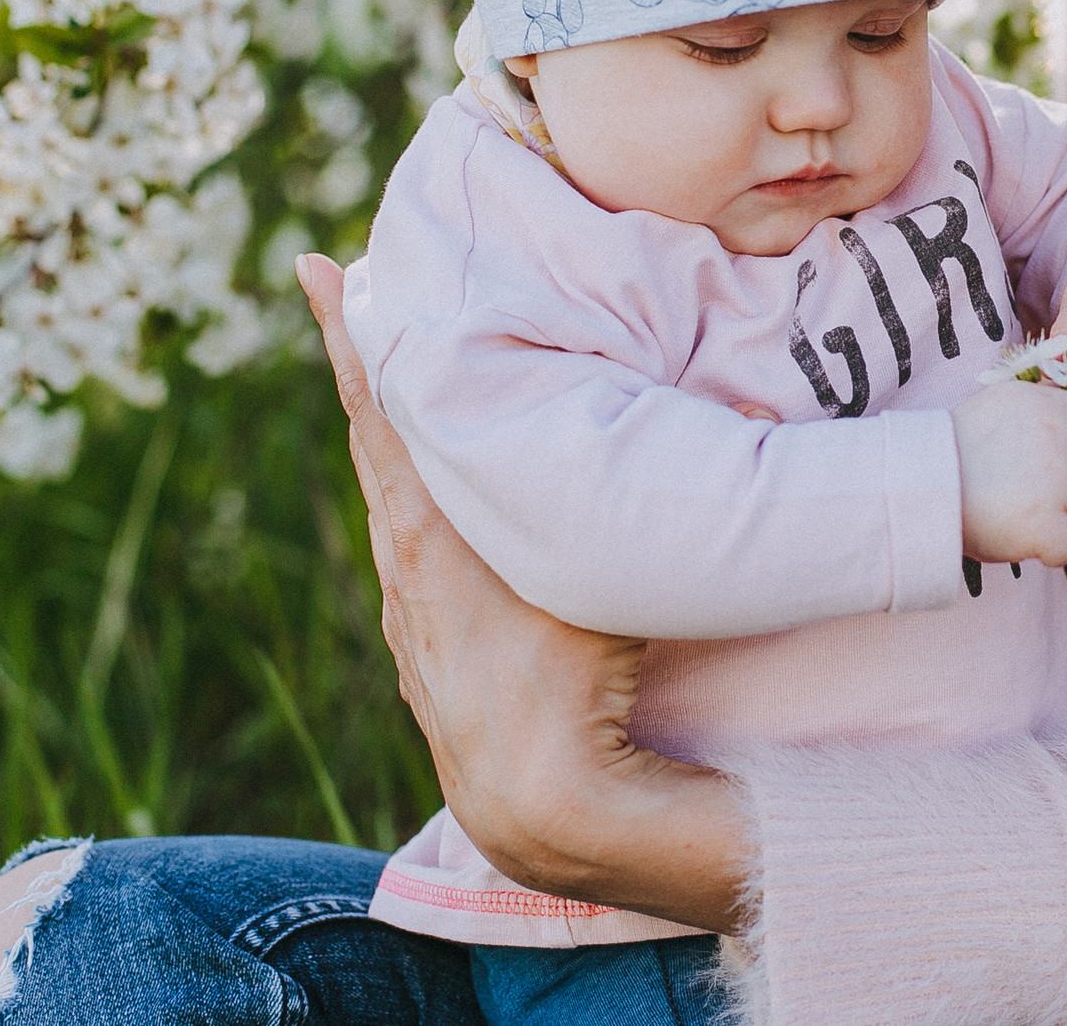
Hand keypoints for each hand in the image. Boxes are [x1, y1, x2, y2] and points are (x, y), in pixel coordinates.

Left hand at [294, 254, 749, 930]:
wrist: (534, 799)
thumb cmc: (579, 677)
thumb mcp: (630, 570)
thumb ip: (686, 480)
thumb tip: (751, 396)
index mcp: (438, 521)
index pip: (386, 401)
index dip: (353, 333)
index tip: (314, 265)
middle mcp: (406, 552)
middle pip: (374, 432)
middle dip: (364, 358)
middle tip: (346, 285)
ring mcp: (407, 605)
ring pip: (387, 490)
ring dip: (388, 430)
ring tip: (393, 377)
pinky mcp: (420, 645)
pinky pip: (403, 543)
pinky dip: (404, 496)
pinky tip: (427, 502)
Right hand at [950, 379, 1066, 566]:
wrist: (915, 488)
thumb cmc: (957, 455)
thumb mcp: (1003, 409)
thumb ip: (1048, 413)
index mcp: (1047, 402)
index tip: (1043, 469)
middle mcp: (1057, 432)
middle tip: (1028, 496)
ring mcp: (1054, 477)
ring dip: (1061, 522)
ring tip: (1018, 514)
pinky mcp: (1045, 520)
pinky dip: (1048, 552)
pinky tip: (1018, 537)